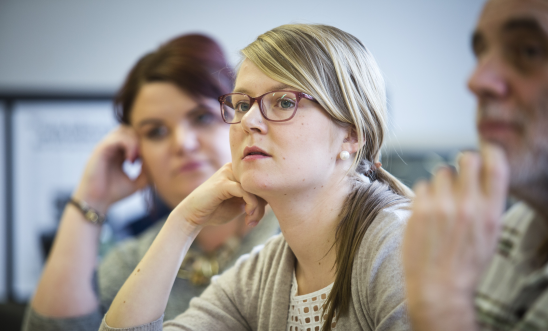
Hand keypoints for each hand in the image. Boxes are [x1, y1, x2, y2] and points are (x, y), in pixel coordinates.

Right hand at [73, 125, 148, 212]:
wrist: (96, 203)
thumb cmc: (114, 193)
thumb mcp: (138, 183)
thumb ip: (147, 172)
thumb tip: (157, 162)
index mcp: (119, 153)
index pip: (133, 136)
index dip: (144, 143)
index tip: (149, 158)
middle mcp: (111, 147)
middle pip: (129, 129)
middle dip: (140, 139)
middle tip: (145, 156)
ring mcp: (105, 147)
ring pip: (123, 130)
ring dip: (135, 141)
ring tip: (138, 159)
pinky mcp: (99, 150)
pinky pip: (116, 138)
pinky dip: (128, 145)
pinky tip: (131, 160)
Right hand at [171, 163, 266, 228]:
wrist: (192, 216)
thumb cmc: (216, 210)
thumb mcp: (240, 205)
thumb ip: (254, 198)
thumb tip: (274, 198)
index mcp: (238, 171)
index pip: (261, 180)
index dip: (265, 199)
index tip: (257, 216)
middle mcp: (233, 168)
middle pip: (260, 182)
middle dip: (263, 205)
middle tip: (254, 221)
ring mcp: (227, 174)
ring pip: (255, 187)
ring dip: (258, 208)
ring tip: (251, 221)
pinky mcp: (223, 183)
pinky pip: (245, 191)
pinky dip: (252, 205)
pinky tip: (248, 217)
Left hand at [403, 143, 508, 328]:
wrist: (438, 288)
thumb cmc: (465, 264)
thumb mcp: (488, 237)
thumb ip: (487, 206)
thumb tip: (481, 178)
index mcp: (491, 213)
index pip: (496, 166)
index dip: (491, 152)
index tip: (485, 150)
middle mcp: (468, 206)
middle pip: (467, 159)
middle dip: (463, 162)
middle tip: (459, 176)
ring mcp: (442, 206)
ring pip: (441, 171)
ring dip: (441, 182)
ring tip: (440, 203)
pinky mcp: (419, 209)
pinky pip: (422, 185)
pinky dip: (424, 194)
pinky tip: (426, 212)